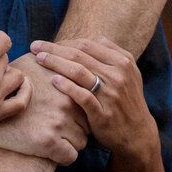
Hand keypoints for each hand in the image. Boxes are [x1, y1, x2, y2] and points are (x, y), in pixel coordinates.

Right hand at [0, 51, 87, 164]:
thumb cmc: (3, 87)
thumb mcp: (26, 64)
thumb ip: (48, 59)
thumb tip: (61, 56)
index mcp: (63, 78)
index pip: (89, 98)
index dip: (80, 107)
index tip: (70, 113)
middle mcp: (64, 97)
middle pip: (88, 120)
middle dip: (77, 125)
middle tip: (60, 128)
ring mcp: (57, 119)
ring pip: (81, 140)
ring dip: (70, 142)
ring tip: (53, 140)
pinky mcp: (48, 141)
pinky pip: (70, 157)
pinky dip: (62, 158)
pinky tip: (50, 153)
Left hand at [31, 38, 158, 160]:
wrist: (137, 134)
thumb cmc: (126, 100)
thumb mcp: (127, 73)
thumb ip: (111, 54)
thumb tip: (91, 38)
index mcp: (123, 61)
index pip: (87, 45)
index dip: (64, 42)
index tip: (47, 43)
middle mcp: (118, 75)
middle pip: (80, 56)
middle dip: (54, 49)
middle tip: (34, 46)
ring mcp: (111, 94)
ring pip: (79, 72)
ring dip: (56, 63)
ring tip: (39, 59)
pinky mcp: (104, 114)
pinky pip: (83, 96)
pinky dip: (67, 87)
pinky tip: (54, 81)